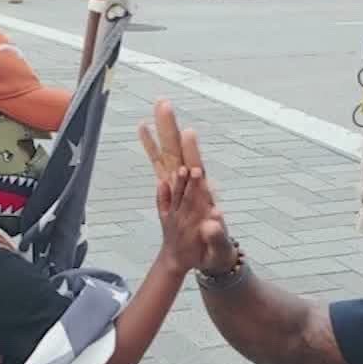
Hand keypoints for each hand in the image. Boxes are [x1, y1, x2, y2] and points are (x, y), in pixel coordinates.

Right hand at [140, 99, 237, 274]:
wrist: (209, 259)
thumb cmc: (217, 253)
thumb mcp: (219, 250)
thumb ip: (217, 237)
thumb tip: (214, 221)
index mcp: (204, 198)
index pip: (197, 170)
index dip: (191, 152)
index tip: (187, 132)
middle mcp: (191, 186)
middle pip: (179, 154)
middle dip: (171, 130)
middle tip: (164, 104)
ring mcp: (179, 186)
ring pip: (167, 155)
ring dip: (160, 132)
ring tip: (153, 109)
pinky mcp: (170, 191)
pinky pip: (157, 164)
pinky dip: (151, 146)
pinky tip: (143, 128)